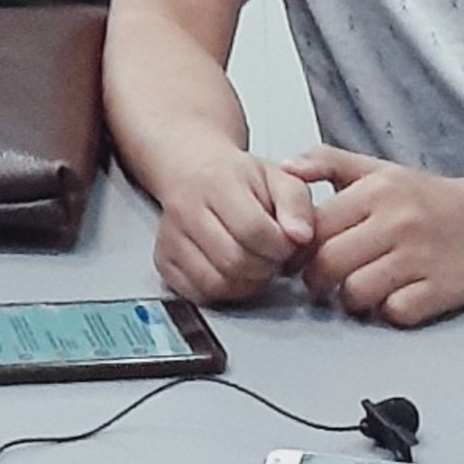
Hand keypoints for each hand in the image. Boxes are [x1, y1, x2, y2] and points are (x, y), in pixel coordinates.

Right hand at [148, 139, 316, 303]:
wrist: (194, 169)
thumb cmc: (238, 178)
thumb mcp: (277, 177)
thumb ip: (296, 203)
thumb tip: (301, 235)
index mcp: (216, 181)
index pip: (253, 230)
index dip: (280, 246)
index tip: (285, 242)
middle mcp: (186, 207)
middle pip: (235, 261)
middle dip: (265, 266)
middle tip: (271, 254)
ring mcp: (170, 235)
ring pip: (216, 282)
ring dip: (246, 282)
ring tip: (253, 261)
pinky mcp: (163, 259)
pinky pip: (198, 294)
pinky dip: (223, 291)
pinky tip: (232, 271)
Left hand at [287, 148, 463, 326]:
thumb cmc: (426, 197)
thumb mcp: (377, 168)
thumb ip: (327, 161)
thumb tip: (284, 167)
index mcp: (376, 191)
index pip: (315, 226)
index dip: (298, 248)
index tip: (298, 257)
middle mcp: (396, 222)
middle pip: (330, 263)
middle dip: (316, 280)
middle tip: (320, 283)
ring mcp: (420, 258)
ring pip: (357, 292)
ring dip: (348, 299)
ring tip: (352, 291)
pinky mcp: (441, 290)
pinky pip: (395, 312)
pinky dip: (386, 312)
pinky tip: (388, 299)